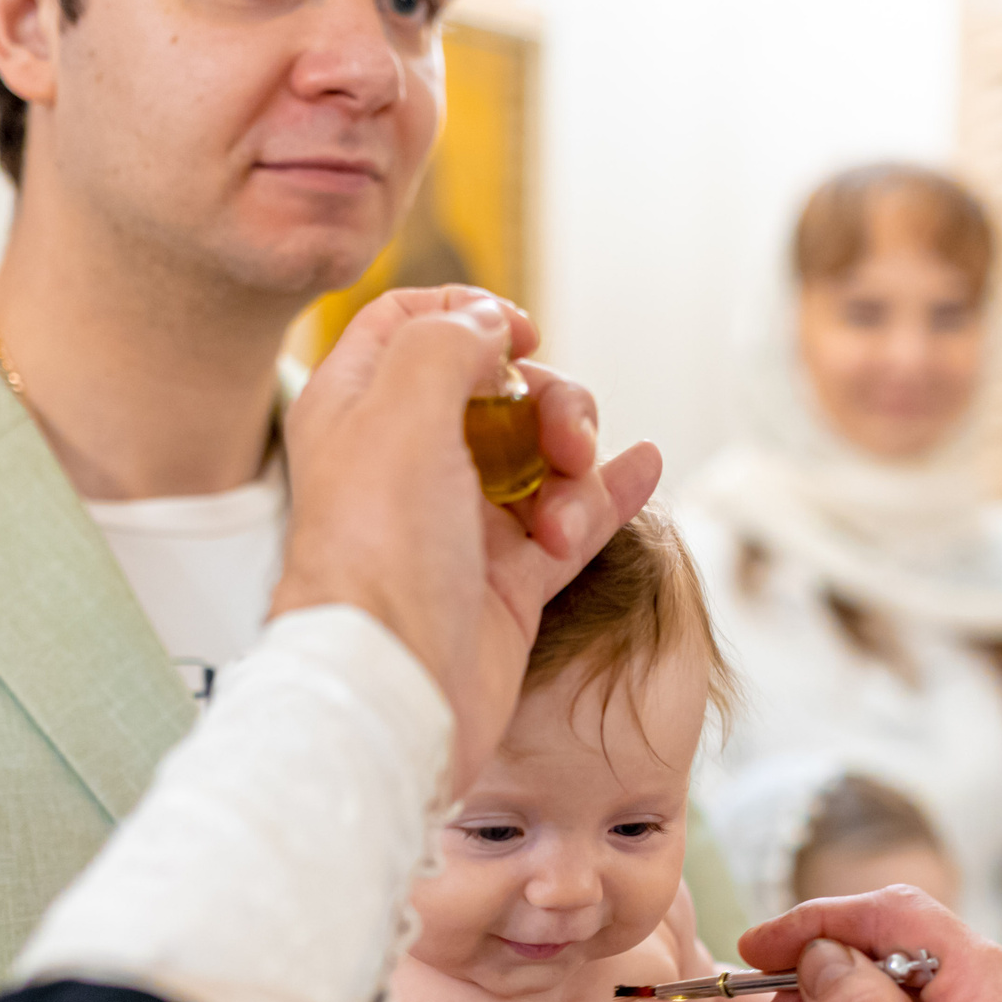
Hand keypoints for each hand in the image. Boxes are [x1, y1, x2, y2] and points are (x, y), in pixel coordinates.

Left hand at [270, 286, 663, 792]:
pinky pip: (570, 521)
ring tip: (565, 520)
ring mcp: (459, 524)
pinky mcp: (505, 581)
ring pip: (541, 457)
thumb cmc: (380, 553)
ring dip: (574, 472)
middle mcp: (406, 462)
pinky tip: (643, 467)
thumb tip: (487, 323)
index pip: (406, 325)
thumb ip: (446, 343)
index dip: (468, 313)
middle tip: (563, 442)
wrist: (398, 688)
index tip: (521, 336)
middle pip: (497, 392)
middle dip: (549, 403)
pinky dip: (608, 494)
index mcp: (358, 411)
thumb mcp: (401, 411)